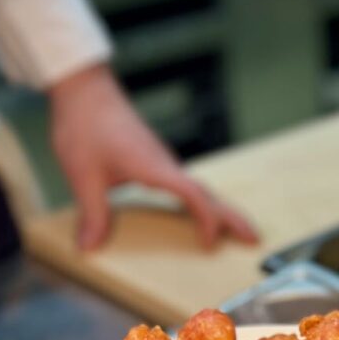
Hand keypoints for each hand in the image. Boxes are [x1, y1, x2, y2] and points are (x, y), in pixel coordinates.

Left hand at [49, 64, 258, 250]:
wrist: (87, 92)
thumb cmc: (86, 126)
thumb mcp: (84, 174)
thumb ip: (93, 213)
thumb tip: (90, 247)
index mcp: (155, 168)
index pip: (193, 194)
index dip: (206, 219)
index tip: (211, 244)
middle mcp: (166, 165)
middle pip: (210, 194)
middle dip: (233, 218)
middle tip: (254, 239)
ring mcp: (164, 162)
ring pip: (202, 189)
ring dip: (221, 210)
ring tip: (236, 229)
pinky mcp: (157, 160)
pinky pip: (188, 185)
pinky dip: (202, 201)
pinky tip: (198, 210)